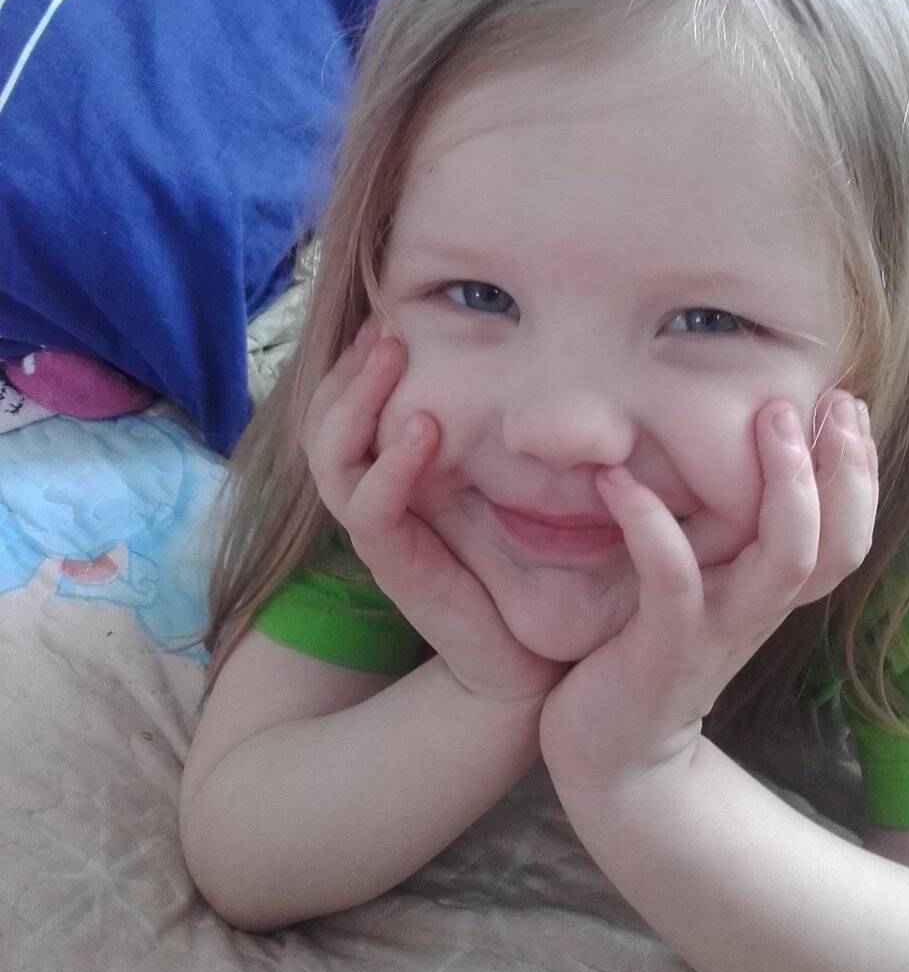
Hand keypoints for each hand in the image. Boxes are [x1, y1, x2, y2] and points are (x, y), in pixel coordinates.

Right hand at [302, 319, 564, 703]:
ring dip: (357, 402)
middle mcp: (372, 502)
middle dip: (346, 370)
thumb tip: (505, 362)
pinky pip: (373, 510)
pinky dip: (390, 466)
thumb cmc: (516, 568)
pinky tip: (424, 428)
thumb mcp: (503, 483)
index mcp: (387, 478)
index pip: (341, 411)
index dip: (353, 363)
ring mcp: (380, 534)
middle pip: (321, 426)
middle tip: (381, 324)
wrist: (523, 656)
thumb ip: (488, 432)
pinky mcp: (397, 567)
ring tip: (391, 354)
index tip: (385, 315)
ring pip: (331, 460)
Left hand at [538, 391, 877, 793]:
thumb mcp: (698, 589)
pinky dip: (652, 525)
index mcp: (769, 594)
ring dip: (785, 486)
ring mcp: (716, 631)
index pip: (845, 536)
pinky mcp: (662, 649)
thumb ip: (719, 539)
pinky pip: (674, 581)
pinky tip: (618, 480)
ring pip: (785, 559)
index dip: (860, 475)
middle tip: (825, 401)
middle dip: (843, 468)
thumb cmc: (647, 653)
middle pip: (835, 544)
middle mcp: (757, 611)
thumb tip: (721, 454)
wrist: (611, 757)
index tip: (847, 405)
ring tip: (766, 417)